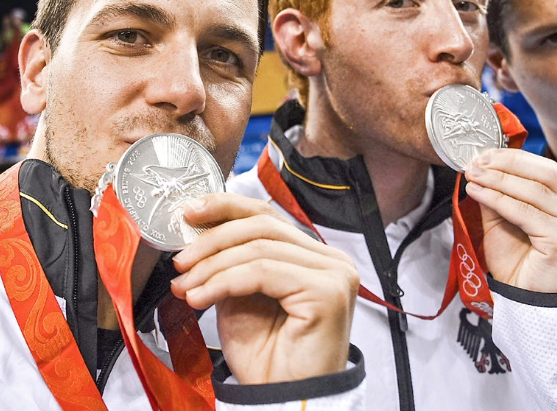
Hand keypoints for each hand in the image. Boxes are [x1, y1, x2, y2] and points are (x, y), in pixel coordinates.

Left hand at [170, 193, 358, 384]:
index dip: (226, 207)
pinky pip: (264, 271)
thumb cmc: (268, 358)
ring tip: (185, 286)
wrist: (283, 401)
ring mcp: (334, 274)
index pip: (268, 216)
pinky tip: (201, 298)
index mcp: (314, 257)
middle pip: (264, 225)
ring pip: (260, 247)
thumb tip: (198, 232)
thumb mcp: (241, 297)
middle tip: (180, 261)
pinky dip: (224, 281)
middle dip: (213, 239)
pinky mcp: (328, 292)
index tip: (188, 212)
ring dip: (213, 265)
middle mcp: (331, 260)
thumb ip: (232, 263)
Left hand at [464, 149, 556, 292]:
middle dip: (507, 165)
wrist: (533, 309)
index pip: (551, 173)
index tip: (486, 154)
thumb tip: (483, 168)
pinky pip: (526, 212)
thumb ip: (501, 197)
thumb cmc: (524, 270)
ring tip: (473, 175)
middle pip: (546, 175)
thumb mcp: (508, 225)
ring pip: (535, 192)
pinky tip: (478, 192)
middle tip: (477, 161)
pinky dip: (498, 199)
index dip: (517, 160)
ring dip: (498, 180)